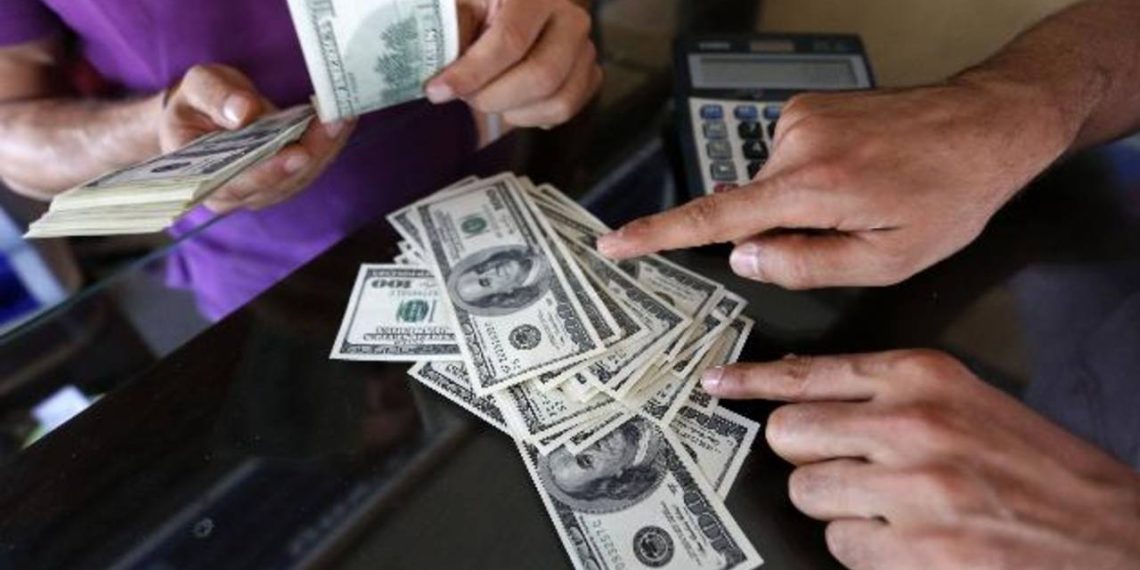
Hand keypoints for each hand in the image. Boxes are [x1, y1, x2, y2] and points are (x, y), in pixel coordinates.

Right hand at [159, 64, 354, 212]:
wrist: (202, 116)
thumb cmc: (194, 104)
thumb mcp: (196, 88)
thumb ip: (215, 97)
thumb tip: (243, 111)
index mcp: (199, 177)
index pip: (237, 183)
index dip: (269, 171)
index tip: (298, 153)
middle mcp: (233, 194)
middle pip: (279, 182)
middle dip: (311, 153)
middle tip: (335, 124)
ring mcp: (261, 191)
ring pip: (300, 177)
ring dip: (326, 148)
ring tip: (343, 118)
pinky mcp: (283, 181)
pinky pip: (309, 169)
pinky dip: (328, 146)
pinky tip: (342, 123)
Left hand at [427, 0, 601, 127]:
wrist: (509, 15)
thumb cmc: (476, 11)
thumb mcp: (459, 8)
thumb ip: (448, 31)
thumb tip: (437, 79)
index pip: (510, 40)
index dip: (472, 72)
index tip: (438, 91)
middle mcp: (570, 17)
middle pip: (542, 75)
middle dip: (494, 97)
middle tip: (466, 97)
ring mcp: (585, 48)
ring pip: (557, 100)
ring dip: (512, 111)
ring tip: (486, 98)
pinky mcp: (590, 74)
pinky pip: (565, 110)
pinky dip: (532, 117)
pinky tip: (511, 103)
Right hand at [597, 78, 1071, 288]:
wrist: (986, 123)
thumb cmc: (950, 195)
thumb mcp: (888, 259)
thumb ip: (806, 265)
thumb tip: (743, 258)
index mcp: (812, 187)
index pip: (715, 218)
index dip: (658, 235)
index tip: (615, 242)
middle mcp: (796, 143)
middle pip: (752, 208)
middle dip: (784, 232)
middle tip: (852, 230)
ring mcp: (800, 117)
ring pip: (772, 185)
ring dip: (803, 203)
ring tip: (867, 196)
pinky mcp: (808, 105)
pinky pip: (788, 158)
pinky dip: (811, 176)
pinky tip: (859, 173)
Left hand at [701, 350, 1139, 568]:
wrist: (1110, 533)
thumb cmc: (1039, 470)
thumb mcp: (965, 403)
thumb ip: (885, 393)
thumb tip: (802, 391)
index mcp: (925, 377)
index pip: (809, 372)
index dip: (751, 381)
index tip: (718, 384)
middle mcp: (912, 425)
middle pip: (789, 433)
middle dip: (806, 455)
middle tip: (842, 467)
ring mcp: (911, 490)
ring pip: (808, 493)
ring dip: (838, 508)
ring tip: (890, 509)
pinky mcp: (915, 551)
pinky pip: (841, 546)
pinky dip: (865, 550)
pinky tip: (908, 541)